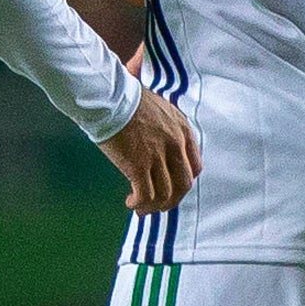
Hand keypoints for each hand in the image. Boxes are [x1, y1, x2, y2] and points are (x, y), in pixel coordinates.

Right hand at [98, 88, 200, 214]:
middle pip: (184, 184)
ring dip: (154, 206)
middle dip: (172, 199)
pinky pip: (145, 195)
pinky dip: (139, 204)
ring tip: (141, 208)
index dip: (184, 180)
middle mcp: (175, 144)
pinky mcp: (139, 166)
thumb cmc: (128, 98)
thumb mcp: (160, 107)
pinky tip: (130, 202)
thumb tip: (161, 132)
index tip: (171, 186)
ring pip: (166, 194)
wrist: (109, 97)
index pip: (195, 165)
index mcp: (183, 130)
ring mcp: (158, 156)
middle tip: (157, 204)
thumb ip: (167, 124)